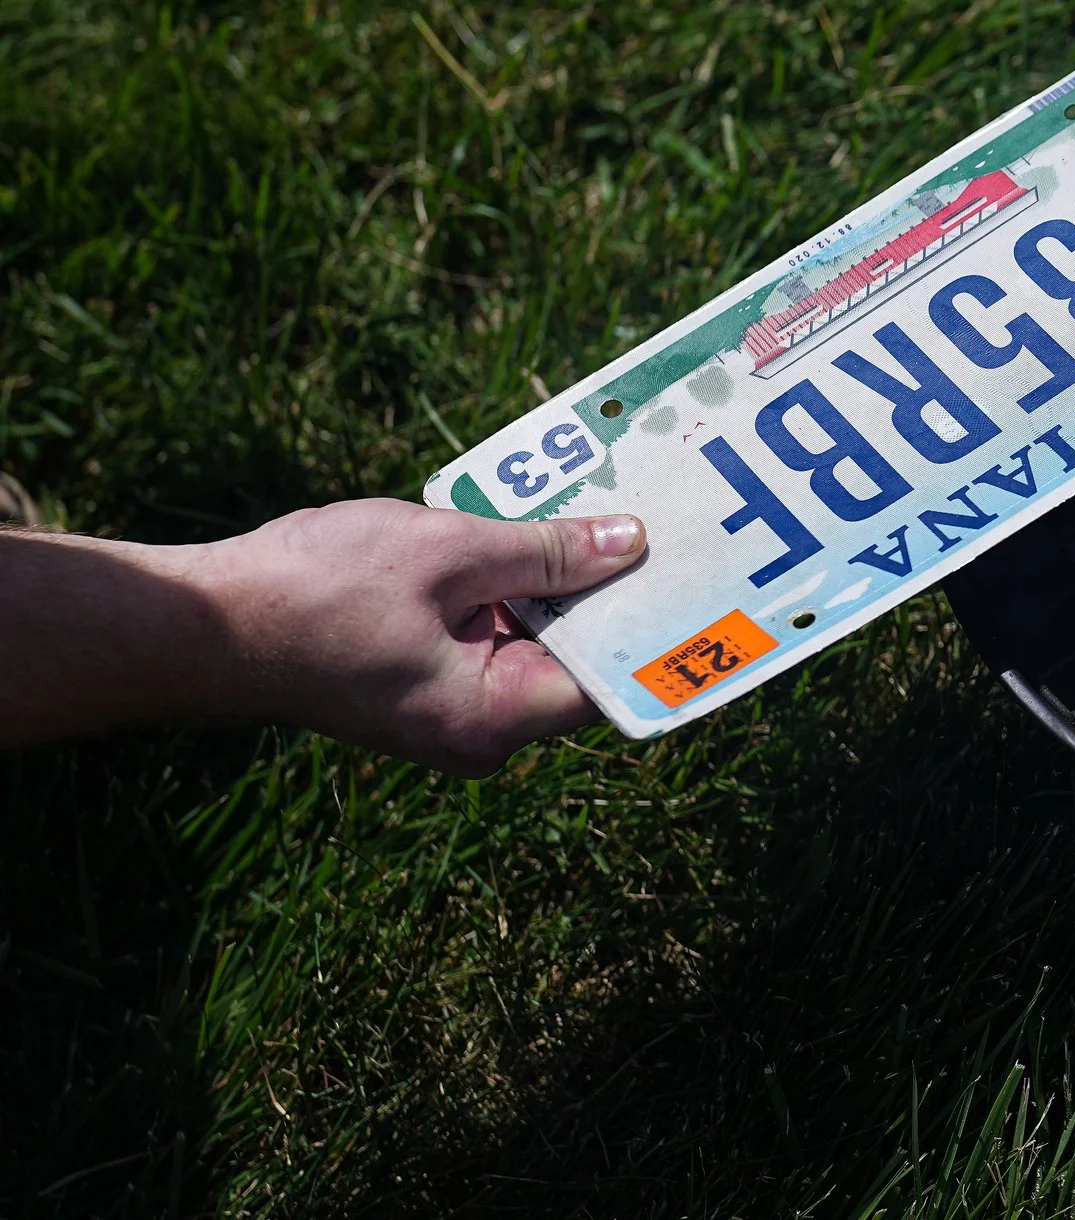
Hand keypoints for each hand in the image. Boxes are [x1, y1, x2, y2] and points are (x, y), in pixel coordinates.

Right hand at [0, 500, 647, 776]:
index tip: (708, 573)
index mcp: (496, 716)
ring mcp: (455, 708)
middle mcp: (486, 728)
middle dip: (617, 588)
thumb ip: (545, 551)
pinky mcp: (429, 679)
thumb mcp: (446, 551)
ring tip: (621, 508)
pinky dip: (517, 585)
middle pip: (581, 655)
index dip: (658, 622)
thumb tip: (630, 545)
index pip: (611, 677)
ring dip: (566, 578)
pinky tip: (544, 526)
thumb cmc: (313, 591)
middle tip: (671, 519)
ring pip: (539, 637)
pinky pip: (496, 632)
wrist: (203, 622)